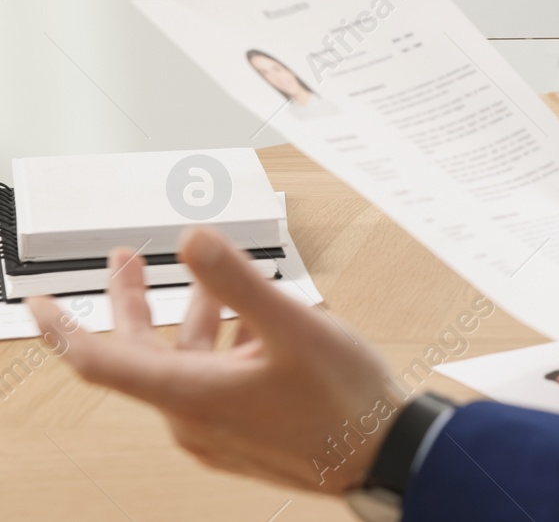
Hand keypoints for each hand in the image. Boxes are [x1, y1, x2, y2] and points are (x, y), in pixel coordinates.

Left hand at [26, 228, 402, 494]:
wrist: (384, 454)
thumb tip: (192, 241)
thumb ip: (239, 281)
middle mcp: (193, 419)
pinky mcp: (241, 435)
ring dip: (189, 317)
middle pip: (141, 356)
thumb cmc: (344, 400)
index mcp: (192, 395)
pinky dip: (217, 345)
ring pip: (183, 364)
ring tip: (209, 282)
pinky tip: (250, 324)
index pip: (102, 361)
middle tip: (127, 261)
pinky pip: (210, 382)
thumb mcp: (294, 326)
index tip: (37, 302)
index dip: (64, 327)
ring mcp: (217, 431)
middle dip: (132, 302)